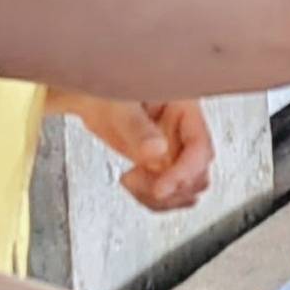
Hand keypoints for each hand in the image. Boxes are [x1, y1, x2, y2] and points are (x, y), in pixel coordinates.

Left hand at [63, 95, 215, 210]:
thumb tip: (157, 149)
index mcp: (184, 109)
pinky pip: (168, 193)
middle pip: (198, 173)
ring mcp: (172, 152)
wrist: (91, 99)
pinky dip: (152, 199)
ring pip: (186, 188)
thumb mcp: (120, 105)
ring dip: (162, 197)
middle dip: (172, 187)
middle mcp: (183, 133)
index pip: (198, 146)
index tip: (161, 188)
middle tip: (143, 183)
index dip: (184, 172)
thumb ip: (137, 127)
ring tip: (133, 181)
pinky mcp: (160, 166)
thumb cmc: (106, 90)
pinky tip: (132, 185)